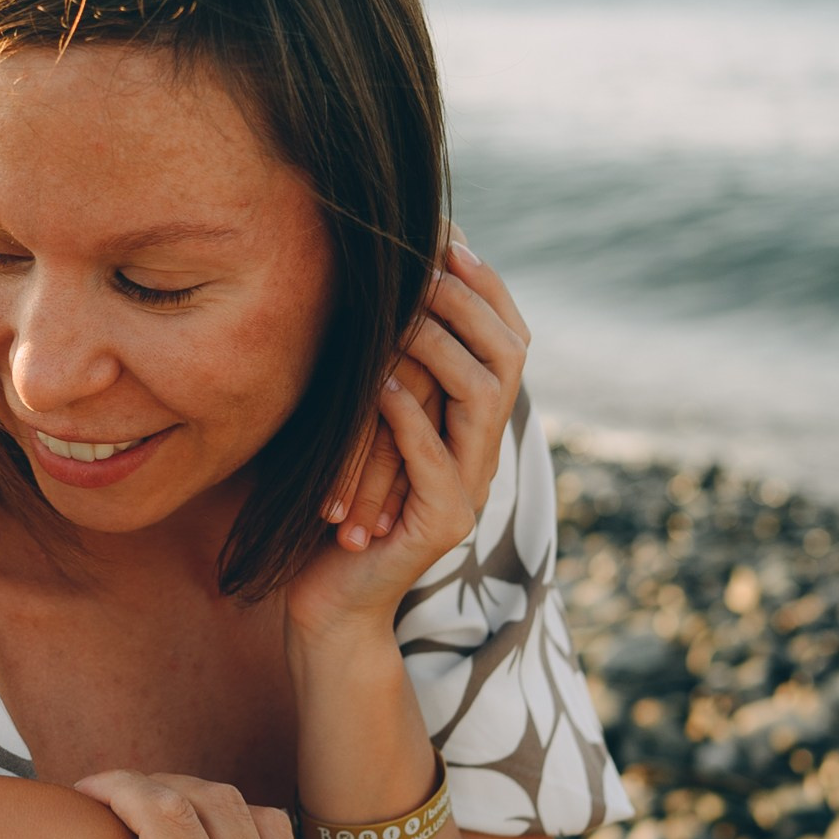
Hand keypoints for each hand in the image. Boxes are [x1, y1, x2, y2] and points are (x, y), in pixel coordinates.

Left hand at [287, 240, 529, 651]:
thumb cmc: (334, 506)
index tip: (447, 236)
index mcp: (471, 425)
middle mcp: (482, 452)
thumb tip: (375, 284)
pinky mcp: (442, 526)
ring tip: (402, 314)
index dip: (484, 285)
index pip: (506, 336)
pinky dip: (408, 417)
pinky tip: (377, 385)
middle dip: (468, 300)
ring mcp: (470, 491)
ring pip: (483, 399)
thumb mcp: (357, 425)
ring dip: (441, 347)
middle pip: (509, 355)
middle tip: (426, 262)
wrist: (329, 602)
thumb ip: (380, 367)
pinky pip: (436, 460)